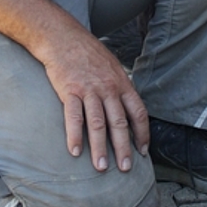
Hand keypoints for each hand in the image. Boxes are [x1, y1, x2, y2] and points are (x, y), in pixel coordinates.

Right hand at [41, 29, 149, 173]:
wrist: (63, 37)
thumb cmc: (87, 53)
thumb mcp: (112, 67)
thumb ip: (119, 88)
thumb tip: (126, 109)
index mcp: (122, 83)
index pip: (138, 112)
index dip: (142, 133)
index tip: (143, 151)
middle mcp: (108, 88)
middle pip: (119, 122)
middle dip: (123, 148)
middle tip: (125, 169)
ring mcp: (89, 89)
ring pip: (98, 123)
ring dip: (100, 148)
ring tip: (101, 167)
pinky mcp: (69, 90)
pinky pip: (73, 116)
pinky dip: (75, 136)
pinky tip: (75, 151)